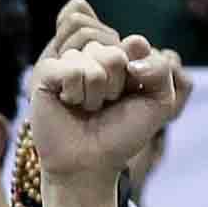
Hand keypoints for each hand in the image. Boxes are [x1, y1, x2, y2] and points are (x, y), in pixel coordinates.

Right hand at [28, 0, 190, 183]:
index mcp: (121, 55)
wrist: (91, 163)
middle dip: (116, 85)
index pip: (137, 43)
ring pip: (90, 58)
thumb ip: (161, 68)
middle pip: (113, 52)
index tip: (131, 96)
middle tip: (106, 104)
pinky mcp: (46, 73)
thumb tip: (134, 44)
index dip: (138, 75)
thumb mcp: (159, 101)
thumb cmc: (123, 133)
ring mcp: (68, 62)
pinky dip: (75, 93)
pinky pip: (70, 70)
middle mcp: (94, 55)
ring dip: (95, 93)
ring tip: (87, 107)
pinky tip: (69, 103)